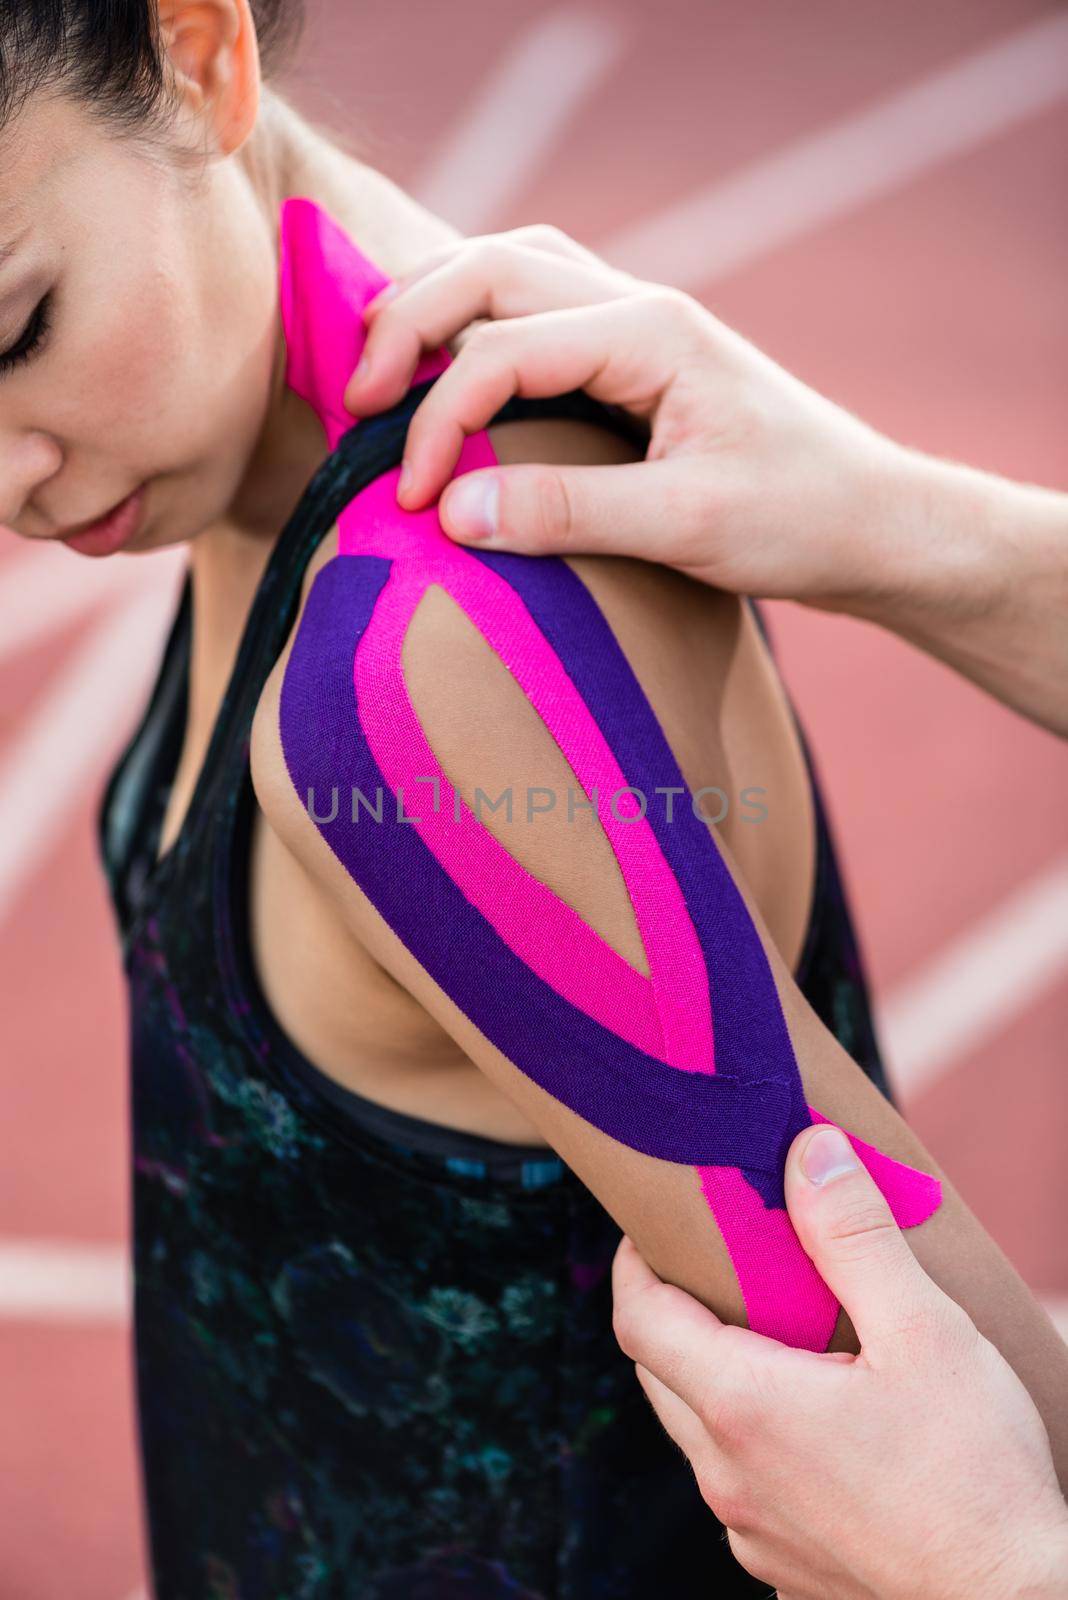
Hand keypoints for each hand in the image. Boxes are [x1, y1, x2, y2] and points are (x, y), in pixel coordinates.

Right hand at [344, 224, 902, 607]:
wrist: (874, 524)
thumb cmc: (800, 519)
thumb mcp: (685, 526)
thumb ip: (567, 513)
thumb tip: (453, 510)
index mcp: (650, 331)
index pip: (504, 346)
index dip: (442, 419)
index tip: (414, 500)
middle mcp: (639, 307)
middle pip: (492, 266)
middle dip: (410, 323)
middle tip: (358, 397)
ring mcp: (640, 327)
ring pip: (512, 271)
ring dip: (441, 308)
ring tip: (386, 370)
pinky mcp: (639, 361)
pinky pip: (539, 312)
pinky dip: (480, 328)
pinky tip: (454, 371)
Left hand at [611, 1123, 1067, 1599]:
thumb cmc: (976, 1479)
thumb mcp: (924, 1331)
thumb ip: (854, 1235)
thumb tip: (809, 1151)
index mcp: (742, 1407)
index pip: (637, 1318)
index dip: (633, 1262)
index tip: (656, 1224)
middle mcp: (727, 1475)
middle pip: (659, 1371)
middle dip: (675, 1310)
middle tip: (721, 1266)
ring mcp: (751, 1530)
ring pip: (698, 1432)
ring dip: (715, 1376)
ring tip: (778, 1335)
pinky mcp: (783, 1567)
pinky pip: (742, 1485)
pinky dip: (754, 1438)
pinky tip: (817, 1419)